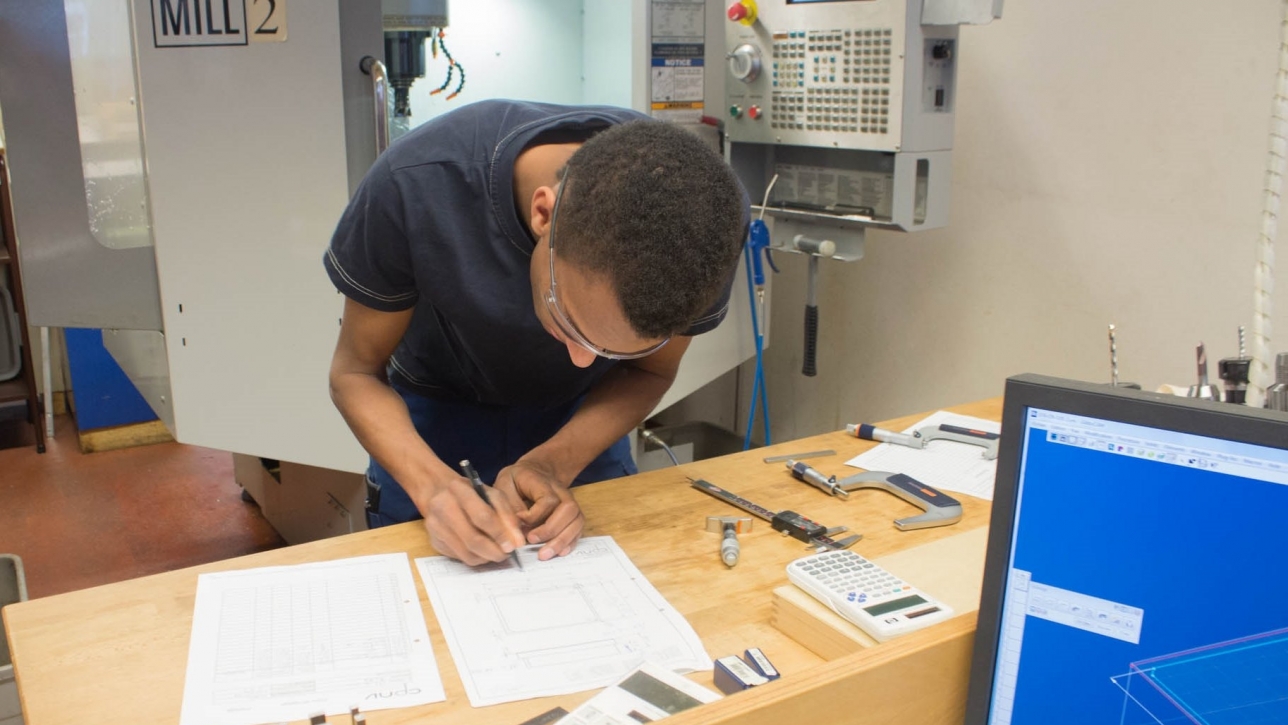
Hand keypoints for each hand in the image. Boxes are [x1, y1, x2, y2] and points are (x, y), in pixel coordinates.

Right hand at [411, 471, 526, 565]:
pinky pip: (459, 557)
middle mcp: (441, 506)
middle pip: (472, 538)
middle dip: (494, 551)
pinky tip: (483, 552)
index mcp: (458, 489)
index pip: (482, 516)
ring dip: (486, 557)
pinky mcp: (434, 541)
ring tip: (498, 553)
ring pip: (466, 552)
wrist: (439, 492)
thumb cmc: (472, 494)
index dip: (500, 534)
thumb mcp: (492, 496)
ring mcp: (435, 525)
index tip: (513, 545)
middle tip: (507, 553)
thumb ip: (507, 516)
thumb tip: (517, 542)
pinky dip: (476, 558)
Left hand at [495, 460, 583, 560]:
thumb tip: (517, 530)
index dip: (534, 515)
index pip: (548, 500)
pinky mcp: (572, 514)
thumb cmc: (517, 480)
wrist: (536, 471)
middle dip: (551, 530)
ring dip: (562, 540)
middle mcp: (562, 491)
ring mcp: (570, 502)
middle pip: (568, 509)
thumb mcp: (504, 484)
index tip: (519, 520)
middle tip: (532, 542)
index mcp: (543, 481)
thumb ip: (509, 505)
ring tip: (545, 554)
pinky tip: (559, 552)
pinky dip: (570, 542)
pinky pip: (578, 528)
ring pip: (577, 520)